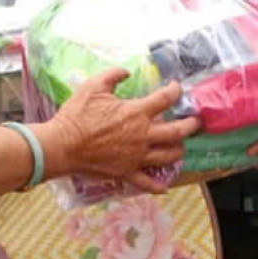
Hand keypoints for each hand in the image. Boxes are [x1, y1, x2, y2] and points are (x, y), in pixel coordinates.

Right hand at [42, 68, 199, 182]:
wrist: (61, 145)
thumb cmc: (76, 115)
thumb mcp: (93, 86)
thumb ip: (113, 75)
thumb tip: (126, 70)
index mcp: (136, 113)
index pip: (165, 99)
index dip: (174, 91)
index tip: (175, 88)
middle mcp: (142, 136)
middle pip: (177, 131)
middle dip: (190, 125)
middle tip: (195, 122)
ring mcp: (136, 156)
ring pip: (168, 156)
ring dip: (178, 151)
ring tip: (181, 147)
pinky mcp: (126, 172)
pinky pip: (147, 182)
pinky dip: (157, 186)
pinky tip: (165, 187)